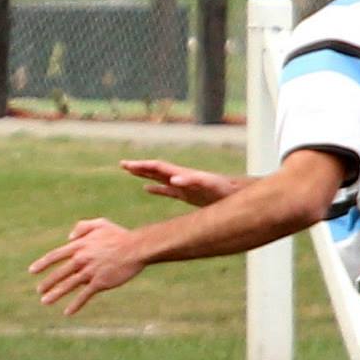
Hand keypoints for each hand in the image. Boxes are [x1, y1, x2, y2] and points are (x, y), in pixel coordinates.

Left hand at [29, 218, 145, 315]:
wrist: (136, 248)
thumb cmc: (120, 235)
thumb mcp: (100, 223)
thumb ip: (82, 227)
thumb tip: (68, 237)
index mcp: (79, 246)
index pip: (55, 255)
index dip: (42, 264)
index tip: (32, 271)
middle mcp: (81, 259)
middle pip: (59, 273)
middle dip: (47, 283)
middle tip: (39, 291)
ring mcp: (89, 272)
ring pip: (67, 285)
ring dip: (55, 294)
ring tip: (44, 302)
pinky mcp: (99, 283)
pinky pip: (84, 296)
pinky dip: (75, 305)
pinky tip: (67, 312)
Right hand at [121, 159, 242, 207]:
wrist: (237, 194)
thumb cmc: (224, 190)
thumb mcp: (208, 186)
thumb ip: (191, 181)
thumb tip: (173, 179)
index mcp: (182, 174)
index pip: (158, 167)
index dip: (142, 165)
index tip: (127, 165)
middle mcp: (181, 177)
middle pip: (156, 169)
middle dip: (139, 167)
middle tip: (122, 164)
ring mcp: (183, 185)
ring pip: (159, 177)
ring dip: (144, 174)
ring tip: (130, 171)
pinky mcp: (188, 194)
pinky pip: (167, 191)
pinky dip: (155, 188)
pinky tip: (147, 189)